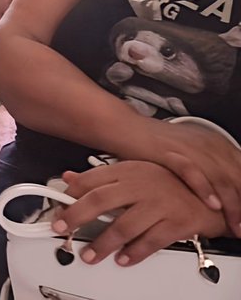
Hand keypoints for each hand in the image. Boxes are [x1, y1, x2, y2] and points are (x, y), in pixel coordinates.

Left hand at [53, 161, 227, 265]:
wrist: (207, 195)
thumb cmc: (166, 184)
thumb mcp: (132, 173)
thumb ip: (100, 177)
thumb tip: (69, 178)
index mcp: (127, 171)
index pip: (92, 181)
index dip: (70, 196)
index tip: (57, 210)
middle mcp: (141, 186)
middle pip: (102, 200)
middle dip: (77, 216)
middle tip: (62, 229)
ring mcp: (159, 204)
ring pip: (125, 225)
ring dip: (103, 243)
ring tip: (90, 254)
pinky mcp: (176, 223)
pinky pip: (151, 241)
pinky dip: (135, 252)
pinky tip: (123, 259)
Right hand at [133, 120, 240, 237]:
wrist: (125, 128)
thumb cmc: (158, 145)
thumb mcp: (193, 155)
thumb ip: (213, 172)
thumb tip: (228, 197)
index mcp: (218, 144)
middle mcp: (208, 144)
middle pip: (238, 178)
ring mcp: (190, 148)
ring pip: (222, 178)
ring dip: (233, 205)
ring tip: (236, 226)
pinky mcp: (170, 152)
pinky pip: (193, 172)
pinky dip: (205, 189)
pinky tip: (212, 205)